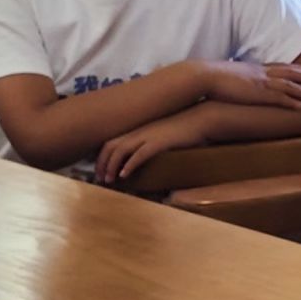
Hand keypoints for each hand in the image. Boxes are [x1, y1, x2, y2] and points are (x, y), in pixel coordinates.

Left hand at [93, 109, 213, 183]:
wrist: (201, 118)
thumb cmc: (183, 127)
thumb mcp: (162, 134)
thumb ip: (150, 142)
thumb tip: (144, 156)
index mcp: (138, 129)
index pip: (111, 141)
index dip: (102, 156)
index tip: (100, 170)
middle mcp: (139, 131)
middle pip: (110, 146)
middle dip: (101, 163)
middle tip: (99, 179)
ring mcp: (147, 135)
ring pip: (120, 150)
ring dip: (111, 166)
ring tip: (108, 180)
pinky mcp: (158, 142)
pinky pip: (139, 154)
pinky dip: (129, 165)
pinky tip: (124, 175)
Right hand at [205, 57, 300, 107]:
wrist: (205, 75)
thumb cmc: (212, 76)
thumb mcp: (229, 75)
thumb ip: (237, 78)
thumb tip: (237, 81)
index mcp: (254, 68)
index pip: (279, 66)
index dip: (294, 68)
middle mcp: (261, 73)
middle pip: (289, 73)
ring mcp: (260, 83)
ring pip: (289, 86)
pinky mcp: (257, 94)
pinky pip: (279, 98)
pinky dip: (291, 101)